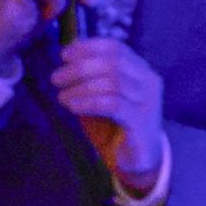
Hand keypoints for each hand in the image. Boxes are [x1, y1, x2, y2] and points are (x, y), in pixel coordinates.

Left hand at [52, 36, 169, 195]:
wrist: (143, 158)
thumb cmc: (120, 124)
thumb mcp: (107, 96)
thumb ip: (94, 78)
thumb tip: (66, 62)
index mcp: (141, 69)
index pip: (116, 47)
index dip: (88, 47)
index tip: (64, 55)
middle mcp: (149, 80)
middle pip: (113, 63)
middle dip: (80, 68)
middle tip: (56, 78)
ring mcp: (148, 101)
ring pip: (112, 82)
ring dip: (81, 87)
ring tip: (62, 96)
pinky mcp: (142, 121)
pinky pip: (112, 104)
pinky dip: (88, 102)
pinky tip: (73, 106)